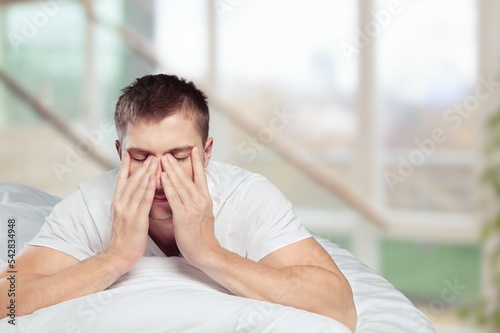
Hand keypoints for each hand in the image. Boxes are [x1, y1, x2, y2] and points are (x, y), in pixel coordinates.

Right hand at [105, 153, 156, 270]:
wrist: (116, 257)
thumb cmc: (123, 238)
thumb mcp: (122, 217)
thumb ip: (128, 205)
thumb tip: (134, 195)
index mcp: (117, 203)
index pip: (121, 180)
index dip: (125, 166)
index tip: (129, 154)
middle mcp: (120, 204)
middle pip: (131, 180)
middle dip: (142, 166)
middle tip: (151, 154)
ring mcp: (127, 211)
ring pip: (138, 187)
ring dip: (147, 173)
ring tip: (155, 161)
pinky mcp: (135, 219)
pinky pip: (144, 201)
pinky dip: (149, 188)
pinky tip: (155, 179)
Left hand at [160, 147, 219, 265]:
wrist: (206, 252)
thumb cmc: (202, 235)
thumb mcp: (203, 213)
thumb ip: (197, 200)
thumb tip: (189, 192)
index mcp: (205, 198)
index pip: (201, 176)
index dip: (197, 162)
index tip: (193, 149)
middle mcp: (201, 200)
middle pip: (188, 178)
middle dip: (177, 164)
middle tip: (168, 152)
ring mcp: (193, 208)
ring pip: (180, 185)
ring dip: (171, 171)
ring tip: (163, 159)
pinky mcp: (184, 216)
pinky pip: (174, 198)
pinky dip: (168, 186)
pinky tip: (162, 178)